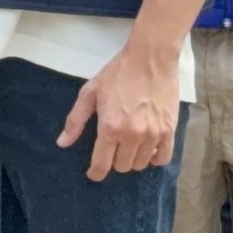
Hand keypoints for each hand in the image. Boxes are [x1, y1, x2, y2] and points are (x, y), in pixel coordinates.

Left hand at [59, 40, 178, 180]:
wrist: (150, 59)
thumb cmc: (117, 74)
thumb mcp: (90, 93)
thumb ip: (76, 120)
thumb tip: (62, 143)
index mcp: (110, 127)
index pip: (102, 164)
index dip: (96, 173)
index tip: (93, 174)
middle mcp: (132, 135)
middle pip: (122, 166)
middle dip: (114, 160)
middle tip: (112, 147)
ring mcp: (153, 135)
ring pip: (141, 164)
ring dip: (133, 158)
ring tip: (129, 144)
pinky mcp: (170, 131)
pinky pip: (163, 158)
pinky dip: (154, 158)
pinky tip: (147, 149)